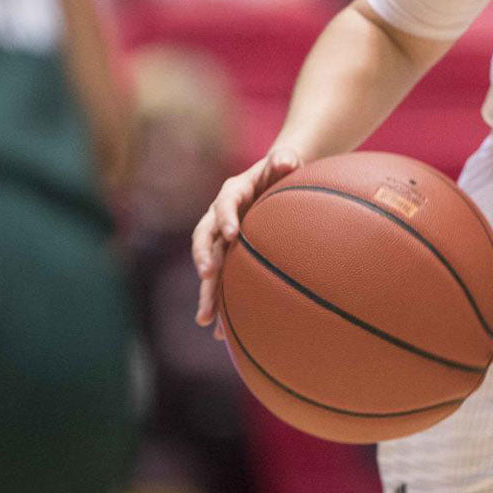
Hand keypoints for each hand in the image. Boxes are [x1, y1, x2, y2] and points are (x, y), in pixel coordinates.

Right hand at [191, 148, 303, 336]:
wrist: (279, 179)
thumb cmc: (284, 170)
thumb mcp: (286, 161)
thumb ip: (284, 160)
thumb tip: (287, 159)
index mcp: (232, 192)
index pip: (224, 204)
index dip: (225, 218)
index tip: (231, 233)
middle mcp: (221, 217)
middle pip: (205, 238)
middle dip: (205, 257)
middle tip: (207, 274)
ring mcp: (222, 239)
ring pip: (210, 266)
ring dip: (206, 291)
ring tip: (205, 318)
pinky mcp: (230, 256)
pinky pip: (223, 280)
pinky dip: (222, 303)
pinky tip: (221, 332)